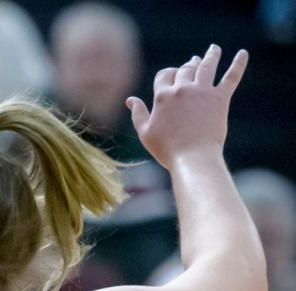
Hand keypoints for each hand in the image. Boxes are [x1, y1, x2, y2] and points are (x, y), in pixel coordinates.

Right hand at [127, 44, 247, 170]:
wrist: (192, 158)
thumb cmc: (167, 150)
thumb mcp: (146, 133)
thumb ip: (138, 114)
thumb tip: (130, 100)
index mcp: (163, 96)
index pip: (164, 76)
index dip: (167, 74)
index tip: (171, 75)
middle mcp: (182, 89)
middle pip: (185, 69)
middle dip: (188, 65)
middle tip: (194, 61)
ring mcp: (202, 91)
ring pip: (207, 65)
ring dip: (210, 55)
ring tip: (214, 49)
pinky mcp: (220, 98)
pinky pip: (231, 76)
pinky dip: (238, 64)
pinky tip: (243, 53)